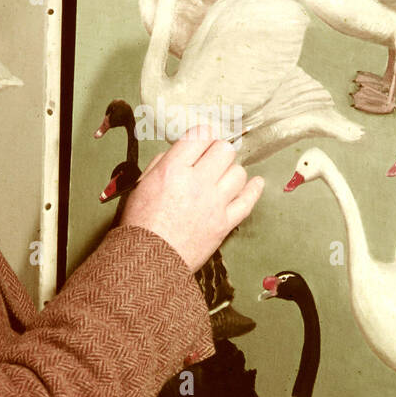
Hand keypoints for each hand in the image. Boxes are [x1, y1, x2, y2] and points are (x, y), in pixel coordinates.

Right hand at [120, 125, 263, 272]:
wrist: (149, 260)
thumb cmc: (140, 225)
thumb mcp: (142, 185)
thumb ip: (163, 164)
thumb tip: (181, 152)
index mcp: (173, 170)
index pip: (200, 135)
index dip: (202, 135)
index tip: (202, 140)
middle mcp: (197, 182)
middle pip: (224, 150)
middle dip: (218, 151)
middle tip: (212, 159)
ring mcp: (214, 203)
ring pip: (239, 172)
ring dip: (231, 171)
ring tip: (223, 178)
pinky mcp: (225, 223)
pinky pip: (249, 200)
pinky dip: (253, 189)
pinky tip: (255, 183)